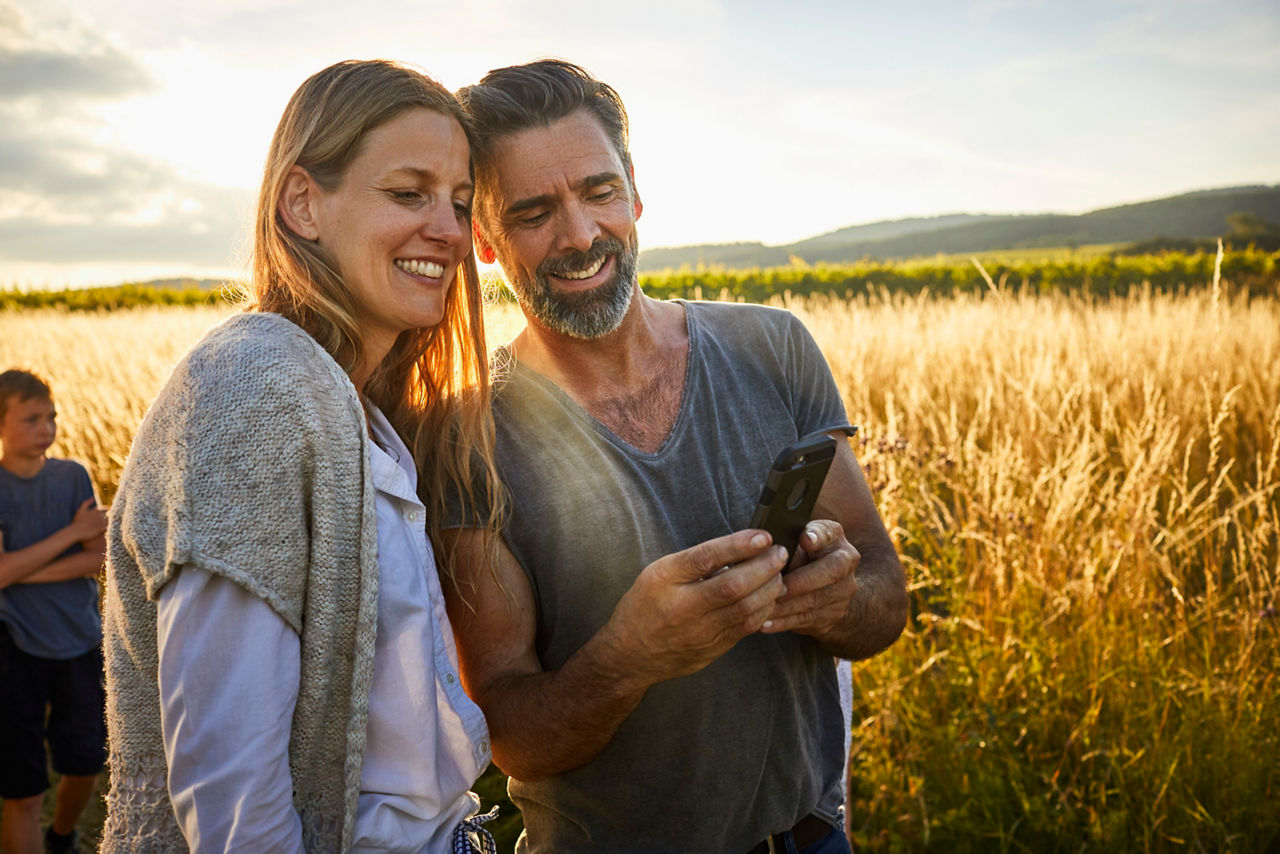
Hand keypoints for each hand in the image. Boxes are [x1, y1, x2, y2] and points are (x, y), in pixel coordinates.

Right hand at [69, 499, 107, 541]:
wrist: (76, 531)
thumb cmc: (78, 520)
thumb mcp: (81, 510)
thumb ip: (87, 502)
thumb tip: (93, 498)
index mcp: (97, 510)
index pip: (105, 509)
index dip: (104, 510)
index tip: (102, 513)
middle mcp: (101, 515)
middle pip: (107, 514)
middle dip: (105, 516)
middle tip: (100, 519)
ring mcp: (102, 522)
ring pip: (108, 521)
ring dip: (106, 521)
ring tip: (100, 524)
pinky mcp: (102, 529)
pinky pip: (107, 527)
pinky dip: (105, 527)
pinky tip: (101, 528)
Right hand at [600, 530, 787, 684]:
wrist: (630, 656)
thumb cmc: (645, 606)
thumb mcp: (659, 573)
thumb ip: (694, 563)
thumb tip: (738, 549)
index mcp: (665, 580)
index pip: (706, 558)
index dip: (738, 546)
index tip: (763, 536)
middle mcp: (682, 607)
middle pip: (733, 586)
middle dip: (764, 567)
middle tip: (780, 553)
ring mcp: (699, 633)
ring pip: (746, 609)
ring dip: (769, 589)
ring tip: (779, 573)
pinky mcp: (712, 650)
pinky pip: (745, 628)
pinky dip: (763, 609)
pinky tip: (770, 596)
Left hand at [760, 519, 859, 635]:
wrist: (826, 586)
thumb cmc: (800, 556)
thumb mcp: (795, 540)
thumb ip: (787, 539)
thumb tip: (768, 547)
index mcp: (834, 538)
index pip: (828, 534)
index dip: (818, 537)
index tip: (805, 540)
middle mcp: (846, 562)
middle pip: (830, 572)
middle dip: (799, 582)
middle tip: (774, 589)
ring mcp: (843, 591)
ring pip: (815, 600)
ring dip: (786, 606)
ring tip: (762, 608)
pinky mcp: (833, 615)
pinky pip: (807, 620)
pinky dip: (784, 622)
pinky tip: (765, 623)